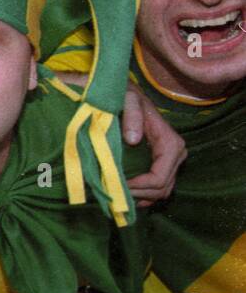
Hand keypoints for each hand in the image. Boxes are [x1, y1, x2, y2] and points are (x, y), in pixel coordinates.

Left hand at [121, 84, 185, 206]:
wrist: (130, 96)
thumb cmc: (128, 99)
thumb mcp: (128, 101)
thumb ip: (131, 116)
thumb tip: (133, 139)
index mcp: (171, 144)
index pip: (159, 178)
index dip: (138, 186)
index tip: (117, 184)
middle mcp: (177, 154)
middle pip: (162, 188)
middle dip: (138, 193)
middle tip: (114, 192)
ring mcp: (173, 161)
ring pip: (162, 191)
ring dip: (141, 197)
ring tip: (119, 194)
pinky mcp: (165, 164)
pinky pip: (160, 188)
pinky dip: (145, 195)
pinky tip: (129, 195)